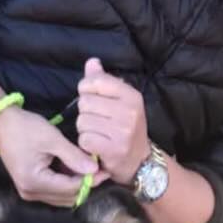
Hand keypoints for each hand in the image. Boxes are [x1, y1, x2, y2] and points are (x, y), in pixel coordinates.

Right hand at [0, 107, 96, 206]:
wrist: (0, 123)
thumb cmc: (25, 128)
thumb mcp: (52, 139)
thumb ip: (74, 156)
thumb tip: (95, 170)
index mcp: (35, 182)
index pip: (71, 188)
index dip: (90, 181)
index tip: (106, 169)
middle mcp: (31, 192)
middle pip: (67, 197)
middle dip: (85, 184)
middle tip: (102, 169)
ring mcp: (29, 192)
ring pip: (62, 196)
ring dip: (77, 184)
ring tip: (91, 168)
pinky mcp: (29, 186)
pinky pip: (54, 191)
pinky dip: (67, 182)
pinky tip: (76, 168)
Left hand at [77, 58, 150, 185]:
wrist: (139, 160)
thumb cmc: (126, 126)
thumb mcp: (120, 100)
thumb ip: (103, 80)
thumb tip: (92, 62)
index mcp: (131, 95)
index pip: (95, 81)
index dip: (86, 89)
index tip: (92, 98)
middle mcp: (129, 111)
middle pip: (85, 102)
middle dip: (85, 112)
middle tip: (98, 121)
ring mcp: (122, 131)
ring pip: (82, 121)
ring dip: (85, 129)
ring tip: (98, 133)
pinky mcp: (113, 149)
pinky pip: (84, 139)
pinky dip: (86, 143)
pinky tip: (96, 144)